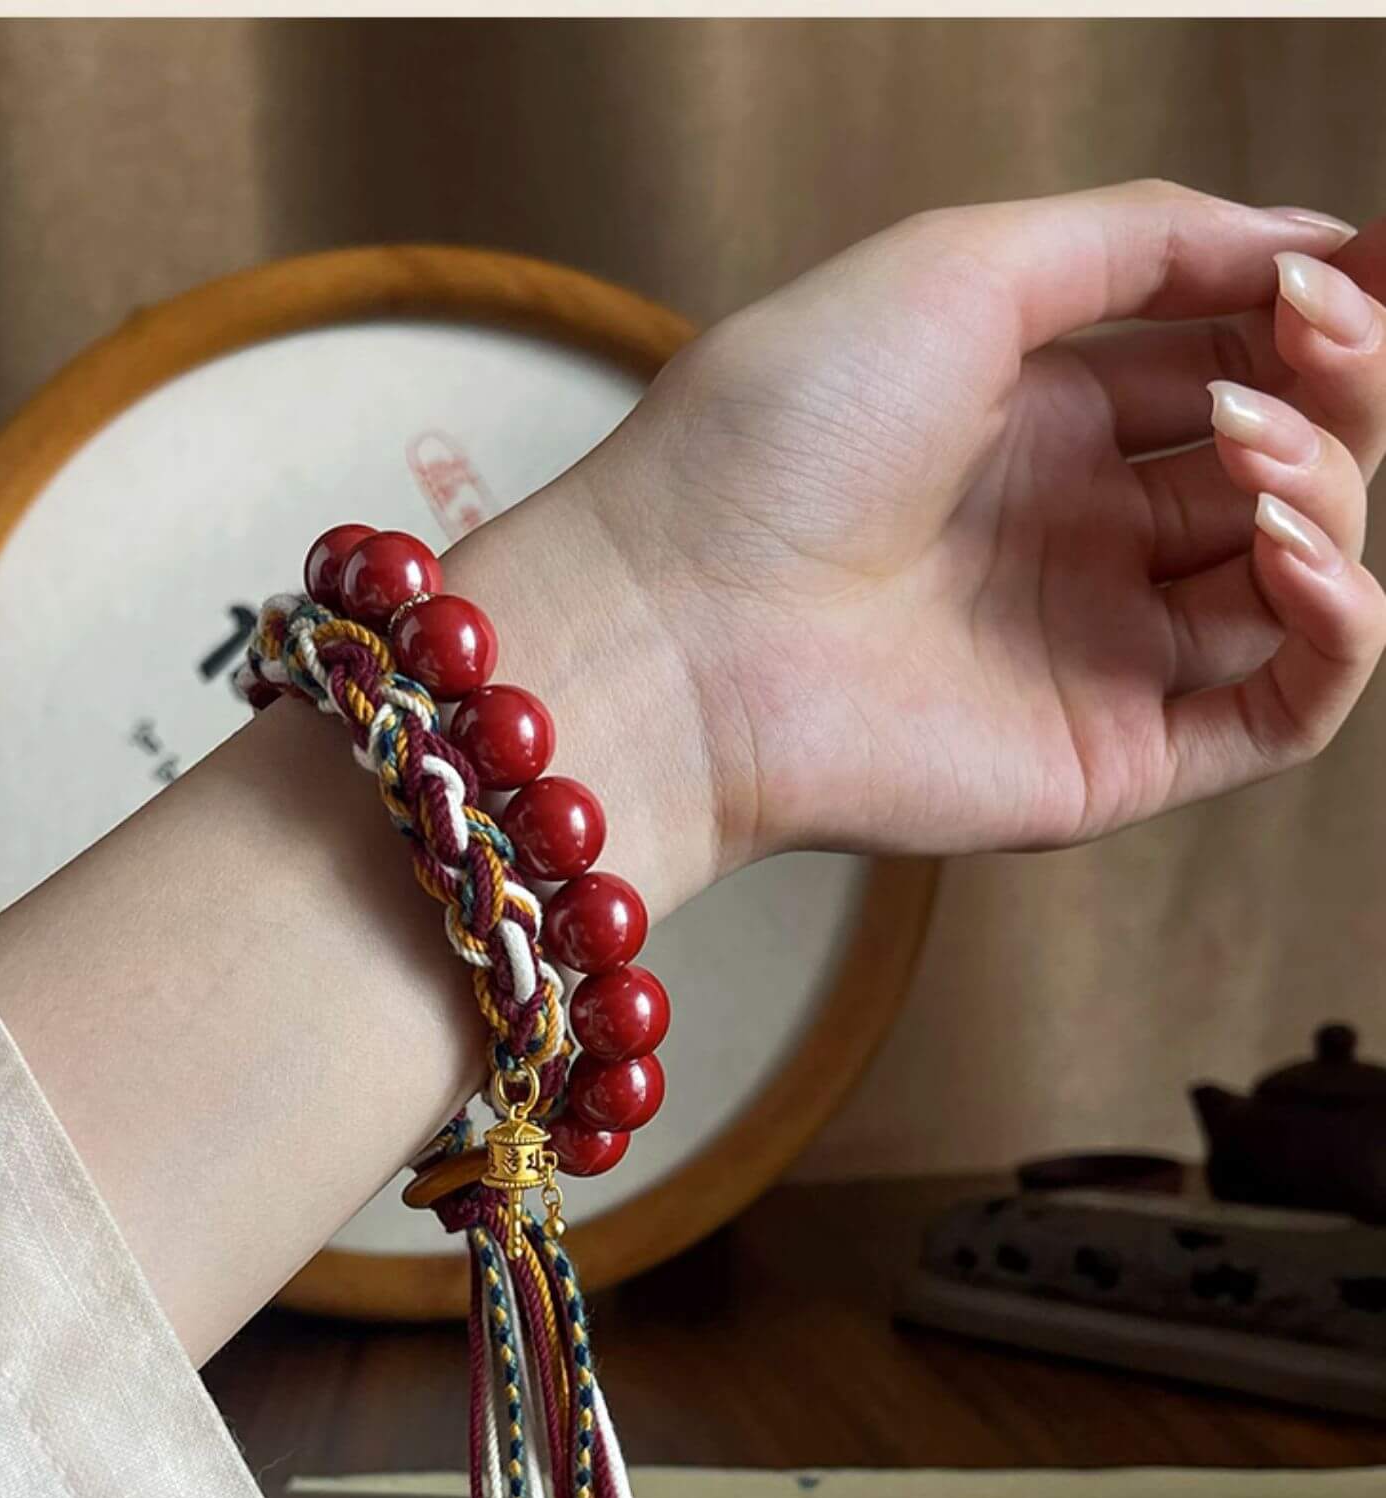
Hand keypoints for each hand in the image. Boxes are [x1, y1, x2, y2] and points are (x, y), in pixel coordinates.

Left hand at [575, 180, 1385, 867]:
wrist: (681, 623)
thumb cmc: (777, 439)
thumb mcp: (961, 267)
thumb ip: (1143, 240)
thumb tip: (1312, 238)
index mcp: (1042, 421)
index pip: (1234, 364)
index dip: (1314, 315)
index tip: (1356, 270)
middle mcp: (1082, 538)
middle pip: (1285, 464)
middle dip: (1336, 389)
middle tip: (1313, 341)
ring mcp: (1104, 652)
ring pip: (1301, 579)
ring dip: (1326, 491)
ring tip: (1251, 445)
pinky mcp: (1117, 757)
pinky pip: (1287, 709)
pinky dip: (1340, 627)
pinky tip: (1294, 548)